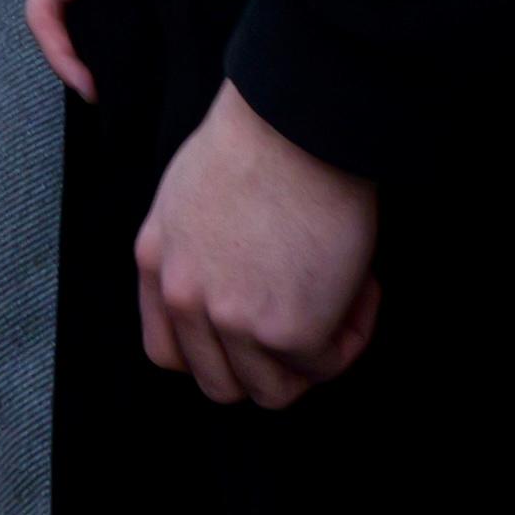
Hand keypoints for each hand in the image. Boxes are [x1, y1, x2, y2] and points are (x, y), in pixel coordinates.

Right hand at [26, 0, 137, 101]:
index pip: (46, 12)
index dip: (63, 56)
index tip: (94, 91)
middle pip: (62, 14)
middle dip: (77, 59)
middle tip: (113, 95)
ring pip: (86, 0)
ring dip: (97, 38)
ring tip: (127, 69)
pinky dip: (119, 10)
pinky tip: (145, 19)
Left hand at [136, 83, 383, 406]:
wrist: (298, 122)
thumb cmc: (260, 141)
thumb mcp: (190, 197)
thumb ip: (193, 252)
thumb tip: (234, 285)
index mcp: (155, 263)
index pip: (169, 352)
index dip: (218, 354)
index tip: (257, 332)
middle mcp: (183, 297)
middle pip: (220, 384)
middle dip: (268, 367)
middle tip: (308, 323)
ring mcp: (231, 320)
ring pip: (272, 391)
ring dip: (313, 357)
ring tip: (337, 298)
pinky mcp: (285, 332)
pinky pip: (326, 365)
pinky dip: (351, 333)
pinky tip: (359, 283)